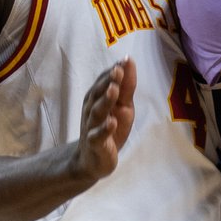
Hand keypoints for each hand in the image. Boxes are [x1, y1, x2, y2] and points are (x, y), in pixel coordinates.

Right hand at [69, 58, 136, 181]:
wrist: (94, 160)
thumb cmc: (109, 127)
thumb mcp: (123, 106)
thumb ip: (126, 86)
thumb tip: (128, 61)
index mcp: (97, 98)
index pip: (104, 81)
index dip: (114, 71)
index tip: (124, 60)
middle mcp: (92, 109)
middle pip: (98, 93)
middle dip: (107, 81)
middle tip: (117, 70)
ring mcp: (92, 126)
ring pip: (97, 112)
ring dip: (105, 100)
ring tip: (113, 90)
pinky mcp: (95, 143)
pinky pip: (98, 136)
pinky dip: (104, 129)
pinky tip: (111, 123)